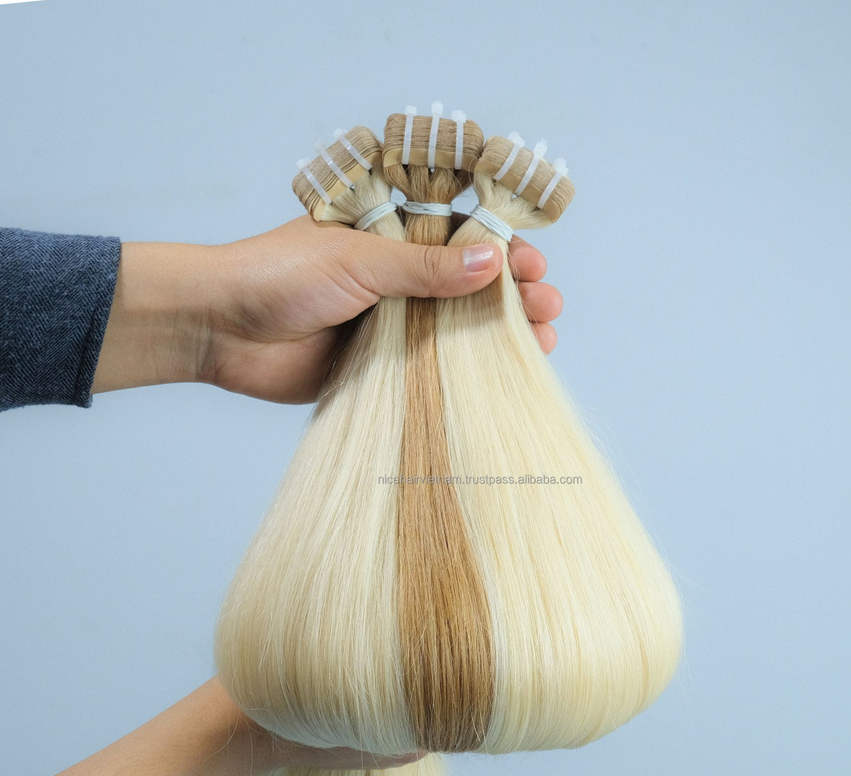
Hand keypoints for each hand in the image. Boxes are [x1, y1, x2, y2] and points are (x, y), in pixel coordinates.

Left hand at [93, 217, 563, 402]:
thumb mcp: (358, 261)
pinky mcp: (378, 365)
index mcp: (390, 235)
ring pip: (456, 328)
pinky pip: (430, 369)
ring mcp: (389, 323)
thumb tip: (494, 261)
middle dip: (512, 295)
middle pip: (468, 285)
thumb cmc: (277, 276)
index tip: (533, 266)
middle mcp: (396, 278)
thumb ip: (425, 268)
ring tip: (541, 342)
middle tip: (546, 307)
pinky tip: (499, 377)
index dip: (501, 249)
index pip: (461, 236)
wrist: (217, 331)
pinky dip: (465, 373)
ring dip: (499, 335)